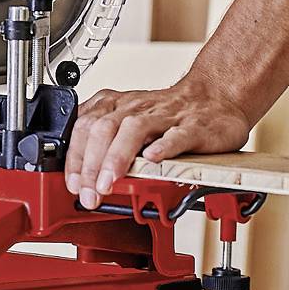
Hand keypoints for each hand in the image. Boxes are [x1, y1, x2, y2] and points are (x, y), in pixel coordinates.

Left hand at [63, 77, 250, 208]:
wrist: (215, 96)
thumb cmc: (170, 112)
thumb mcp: (131, 118)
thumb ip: (105, 138)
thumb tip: (79, 171)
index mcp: (119, 106)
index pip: (85, 125)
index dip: (74, 156)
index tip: (72, 184)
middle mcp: (137, 108)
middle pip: (103, 128)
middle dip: (90, 164)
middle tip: (88, 193)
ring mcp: (165, 116)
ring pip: (134, 129)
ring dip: (116, 157)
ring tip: (108, 183)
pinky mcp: (193, 127)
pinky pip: (176, 135)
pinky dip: (162, 146)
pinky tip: (152, 160)